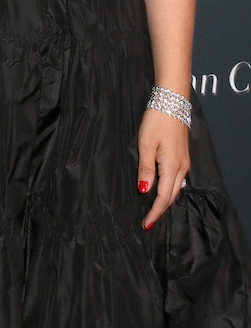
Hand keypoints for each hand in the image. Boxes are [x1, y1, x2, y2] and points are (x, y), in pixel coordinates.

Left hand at [137, 108, 189, 230]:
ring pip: (175, 189)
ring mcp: (184, 162)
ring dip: (165, 201)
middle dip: (160, 211)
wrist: (171, 102)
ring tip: (153, 211)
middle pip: (171, 196)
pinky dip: (169, 190)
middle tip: (148, 223)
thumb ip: (145, 169)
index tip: (146, 225)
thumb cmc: (156, 121)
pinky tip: (162, 191)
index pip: (163, 197)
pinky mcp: (182, 157)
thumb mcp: (146, 144)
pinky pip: (177, 180)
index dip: (155, 212)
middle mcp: (181, 168)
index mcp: (172, 166)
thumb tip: (145, 191)